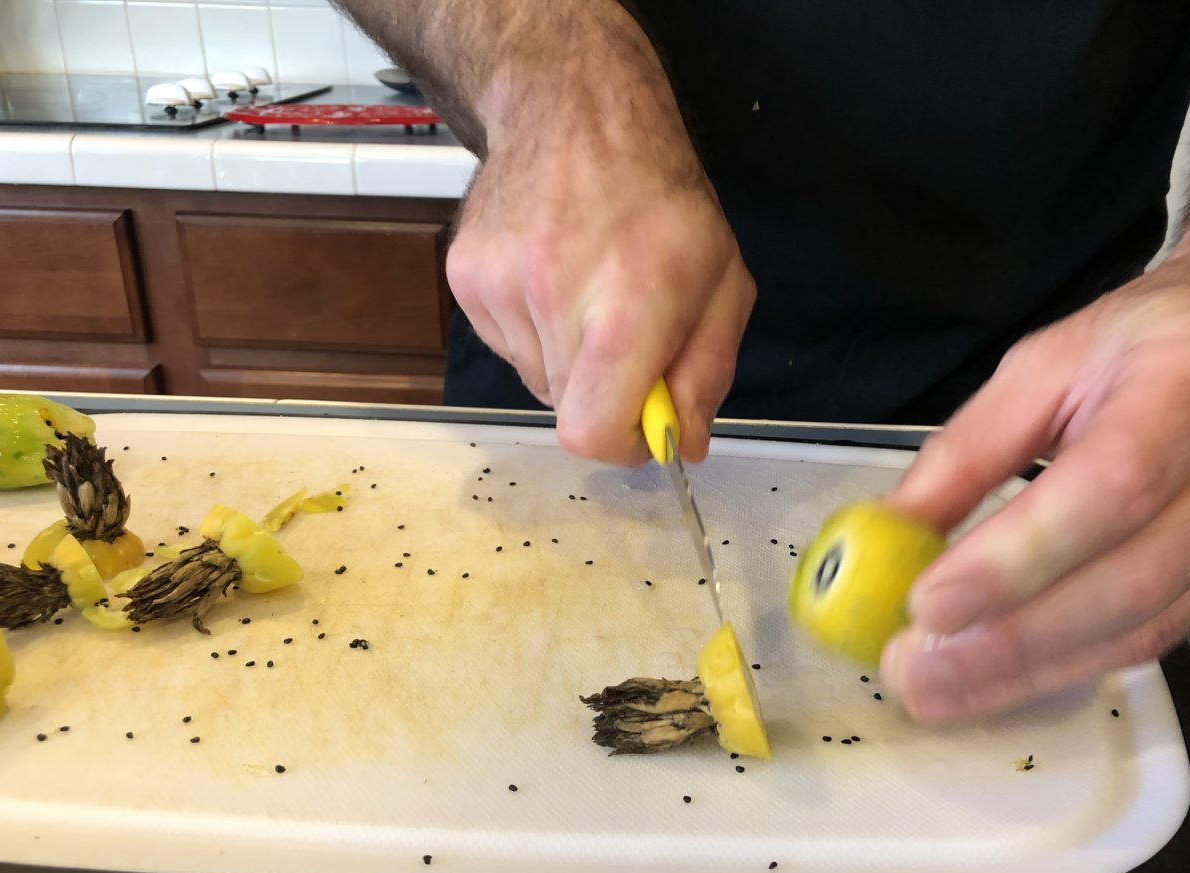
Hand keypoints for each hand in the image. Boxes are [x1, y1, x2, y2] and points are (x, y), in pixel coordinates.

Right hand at [445, 18, 753, 465]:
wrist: (573, 111)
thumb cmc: (661, 200)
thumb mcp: (722, 281)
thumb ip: (707, 371)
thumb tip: (683, 443)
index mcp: (630, 303)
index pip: (592, 431)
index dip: (621, 444)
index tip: (643, 422)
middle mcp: (555, 296)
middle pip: (568, 410)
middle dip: (603, 391)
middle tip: (625, 335)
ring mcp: (500, 285)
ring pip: (536, 380)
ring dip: (567, 358)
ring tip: (587, 291)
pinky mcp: (466, 278)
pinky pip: (506, 346)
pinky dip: (534, 330)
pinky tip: (554, 278)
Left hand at [881, 269, 1189, 722]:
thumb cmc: (1142, 340)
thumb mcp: (1042, 363)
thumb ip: (968, 450)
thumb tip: (892, 537)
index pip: (1116, 484)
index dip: (1020, 557)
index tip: (927, 604)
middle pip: (1133, 578)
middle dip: (1011, 640)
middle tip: (914, 671)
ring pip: (1146, 624)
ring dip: (1030, 670)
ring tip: (939, 688)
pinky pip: (1158, 635)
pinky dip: (1070, 664)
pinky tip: (1000, 680)